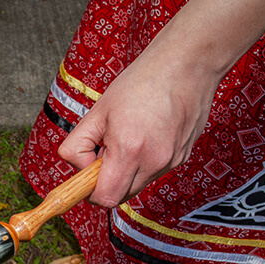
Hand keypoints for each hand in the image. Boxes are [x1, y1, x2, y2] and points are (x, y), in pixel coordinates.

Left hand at [58, 45, 218, 207]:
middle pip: (121, 196)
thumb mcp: (98, 111)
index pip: (106, 198)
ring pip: (137, 185)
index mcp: (129, 149)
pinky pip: (154, 172)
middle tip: (104, 153)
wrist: (186, 64)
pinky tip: (146, 136)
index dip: (91, 192)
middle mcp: (153, 161)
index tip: (86, 177)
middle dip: (106, 182)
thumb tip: (78, 168)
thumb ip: (78, 145)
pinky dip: (143, 163)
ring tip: (128, 139)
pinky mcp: (182, 157)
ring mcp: (171, 161)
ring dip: (125, 172)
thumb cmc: (143, 82)